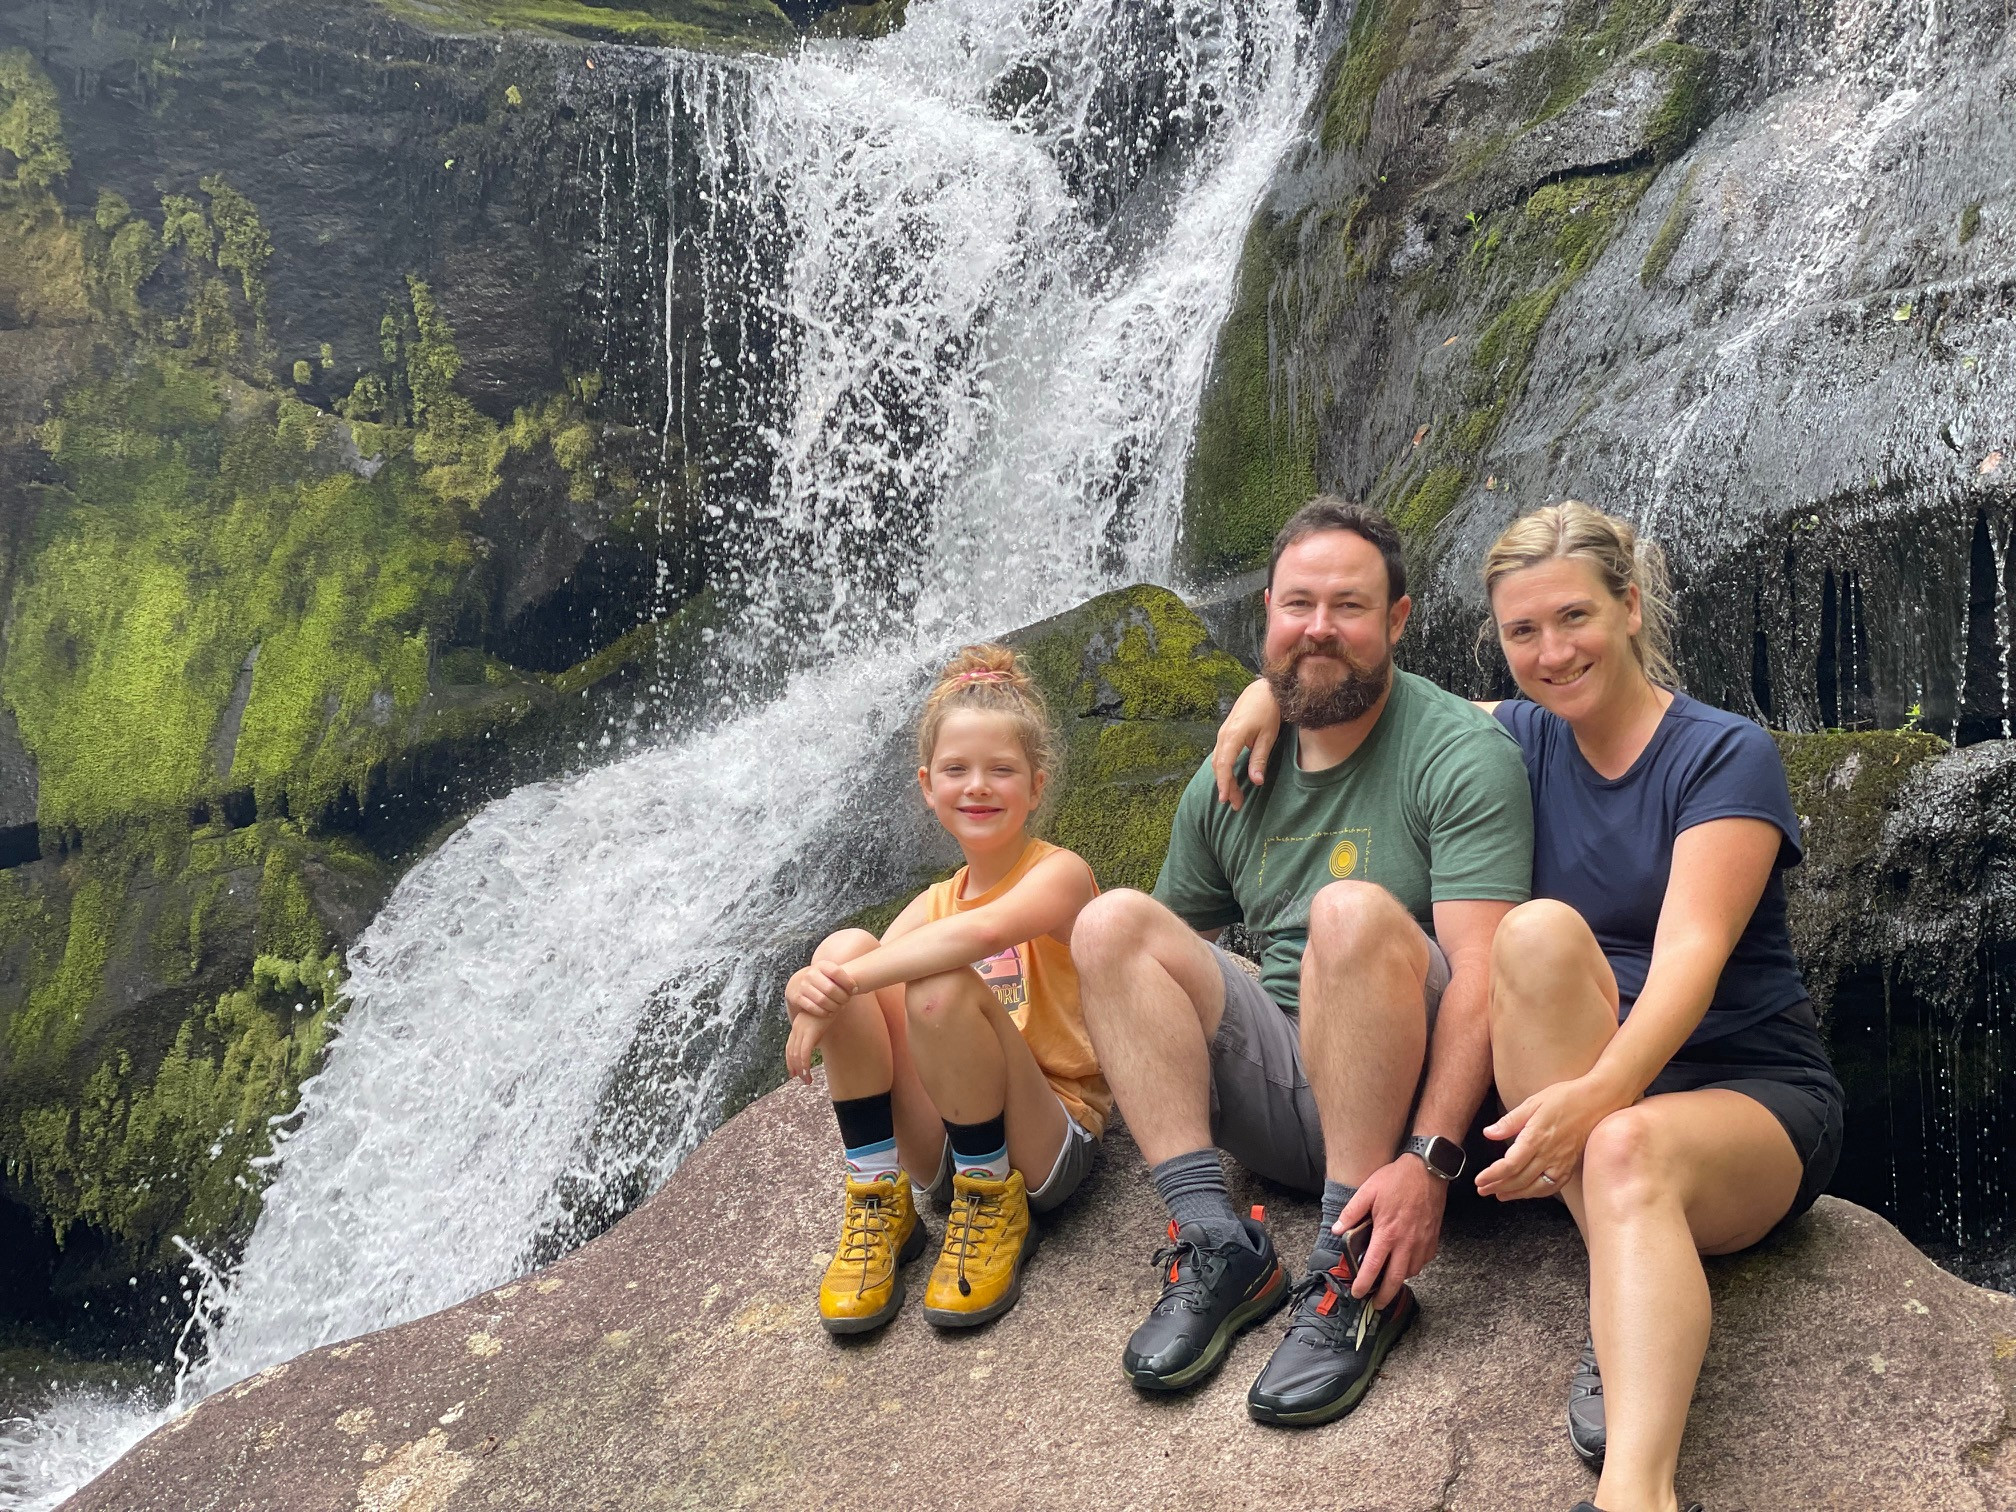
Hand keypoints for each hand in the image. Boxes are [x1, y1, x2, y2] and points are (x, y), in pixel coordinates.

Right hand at [785, 958, 857, 1020]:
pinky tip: (830, 1013)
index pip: (837, 972)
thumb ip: (842, 976)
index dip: (848, 982)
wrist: (797, 983)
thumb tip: (858, 987)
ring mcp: (802, 986)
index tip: (855, 990)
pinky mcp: (797, 997)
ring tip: (840, 1008)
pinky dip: (824, 1012)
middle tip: (847, 1001)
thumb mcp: (830, 972)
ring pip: (822, 1000)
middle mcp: (810, 974)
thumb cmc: (821, 979)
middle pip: (830, 989)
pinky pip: (813, 1008)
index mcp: (821, 965)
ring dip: (834, 1007)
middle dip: (842, 998)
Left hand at [785, 1011, 828, 1082]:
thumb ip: (814, 1033)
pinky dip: (804, 1065)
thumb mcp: (819, 1022)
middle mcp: (797, 1028)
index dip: (790, 1062)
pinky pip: (804, 1052)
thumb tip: (815, 1044)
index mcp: (798, 1026)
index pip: (790, 1047)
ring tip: (807, 1080)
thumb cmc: (830, 1009)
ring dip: (801, 1070)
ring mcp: (802, 1029)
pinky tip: (807, 1073)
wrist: (835, 996)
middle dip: (795, 1068)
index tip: (794, 1073)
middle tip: (802, 1080)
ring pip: (796, 1055)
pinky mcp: (810, 1031)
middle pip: (791, 1052)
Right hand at [1210, 678, 1283, 809]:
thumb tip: (1256, 781)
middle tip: (1235, 804)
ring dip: (1224, 779)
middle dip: (1225, 786)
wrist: (1264, 689)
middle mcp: (1223, 735)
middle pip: (1219, 766)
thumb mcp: (1268, 736)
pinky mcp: (1226, 732)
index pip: (1224, 766)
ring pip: (1218, 761)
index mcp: (1233, 736)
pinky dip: (1223, 768)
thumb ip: (1259, 759)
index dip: (1225, 784)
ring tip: (1233, 795)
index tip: (1227, 799)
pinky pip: (1220, 754)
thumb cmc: (1268, 710)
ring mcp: (1223, 733)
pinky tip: (1230, 777)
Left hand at [1336, 1155, 1447, 1307]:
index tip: (1358, 1294)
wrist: (1429, 1171)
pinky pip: (1423, 1262)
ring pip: (1411, 1272)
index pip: (1374, 1267)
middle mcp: (1406, 1243)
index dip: (1364, 1284)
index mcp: (1387, 1233)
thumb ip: (1351, 1212)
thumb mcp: (1368, 1191)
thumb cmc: (1397, 1179)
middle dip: (1385, 1296)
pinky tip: (1406, 1263)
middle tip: (1376, 1304)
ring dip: (1399, 1279)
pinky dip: (1414, 1267)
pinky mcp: (1433, 1239)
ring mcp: (1422, 1242)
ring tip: (1388, 1281)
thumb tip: (1336, 1229)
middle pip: (1395, 1279)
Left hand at [1476, 1075, 1627, 1200]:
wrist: (1599, 1101)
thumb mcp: (1533, 1102)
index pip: (1510, 1164)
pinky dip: (1537, 1193)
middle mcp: (1549, 1154)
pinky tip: (1528, 1192)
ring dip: (1516, 1194)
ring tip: (1500, 1195)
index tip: (1479, 1180)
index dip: (1493, 1175)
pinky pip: (1552, 1186)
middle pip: (1519, 1179)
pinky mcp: (1571, 1165)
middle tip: (1483, 1190)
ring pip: (1536, 1187)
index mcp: (1536, 1138)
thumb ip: (1510, 1121)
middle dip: (1498, 1187)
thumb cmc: (1566, 1098)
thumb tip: (1489, 1133)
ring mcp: (1562, 1162)